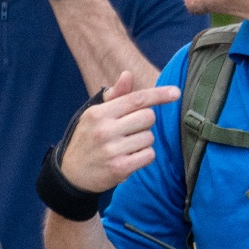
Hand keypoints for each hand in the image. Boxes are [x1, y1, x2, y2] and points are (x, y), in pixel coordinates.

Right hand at [58, 70, 180, 193]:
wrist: (71, 173)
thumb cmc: (88, 139)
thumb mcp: (94, 115)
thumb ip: (115, 96)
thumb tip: (128, 74)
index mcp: (99, 113)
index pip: (136, 99)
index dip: (159, 95)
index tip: (176, 93)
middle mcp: (105, 130)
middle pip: (148, 117)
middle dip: (146, 123)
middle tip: (131, 130)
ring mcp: (112, 150)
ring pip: (150, 138)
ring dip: (144, 141)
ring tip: (126, 146)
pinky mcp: (119, 169)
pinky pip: (149, 155)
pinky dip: (144, 155)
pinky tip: (130, 157)